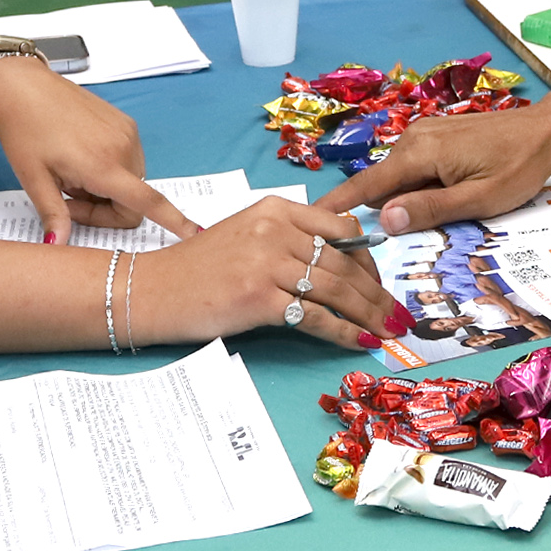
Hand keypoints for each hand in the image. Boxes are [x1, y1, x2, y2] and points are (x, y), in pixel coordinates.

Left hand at [0, 57, 199, 236]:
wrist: (24, 86)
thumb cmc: (24, 130)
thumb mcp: (33, 178)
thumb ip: (54, 214)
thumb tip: (58, 246)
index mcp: (102, 165)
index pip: (147, 202)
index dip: (174, 221)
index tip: (195, 235)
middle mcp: (123, 148)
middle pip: (134, 200)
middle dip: (105, 209)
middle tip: (68, 197)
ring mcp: (127, 132)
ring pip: (131, 181)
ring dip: (107, 189)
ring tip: (72, 173)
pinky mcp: (125, 122)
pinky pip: (129, 160)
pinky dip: (110, 169)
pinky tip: (81, 157)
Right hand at [130, 201, 403, 350]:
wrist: (153, 290)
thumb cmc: (199, 268)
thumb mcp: (247, 234)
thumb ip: (288, 238)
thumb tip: (340, 262)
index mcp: (275, 209)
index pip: (340, 227)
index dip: (368, 258)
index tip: (379, 282)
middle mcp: (274, 229)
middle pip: (344, 262)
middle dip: (376, 292)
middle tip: (398, 315)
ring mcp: (267, 263)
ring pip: (336, 289)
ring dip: (369, 313)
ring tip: (388, 331)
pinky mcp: (259, 298)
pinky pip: (315, 316)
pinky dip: (343, 332)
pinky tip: (360, 342)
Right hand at [315, 107, 550, 234]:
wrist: (545, 132)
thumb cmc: (517, 167)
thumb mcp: (477, 200)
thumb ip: (430, 210)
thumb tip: (387, 220)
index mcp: (419, 153)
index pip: (366, 184)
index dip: (339, 206)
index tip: (311, 222)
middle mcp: (413, 138)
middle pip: (382, 185)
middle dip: (387, 211)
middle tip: (409, 239)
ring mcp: (424, 134)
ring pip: (399, 178)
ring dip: (409, 200)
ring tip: (441, 215)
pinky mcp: (436, 136)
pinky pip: (415, 168)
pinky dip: (420, 187)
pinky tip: (447, 197)